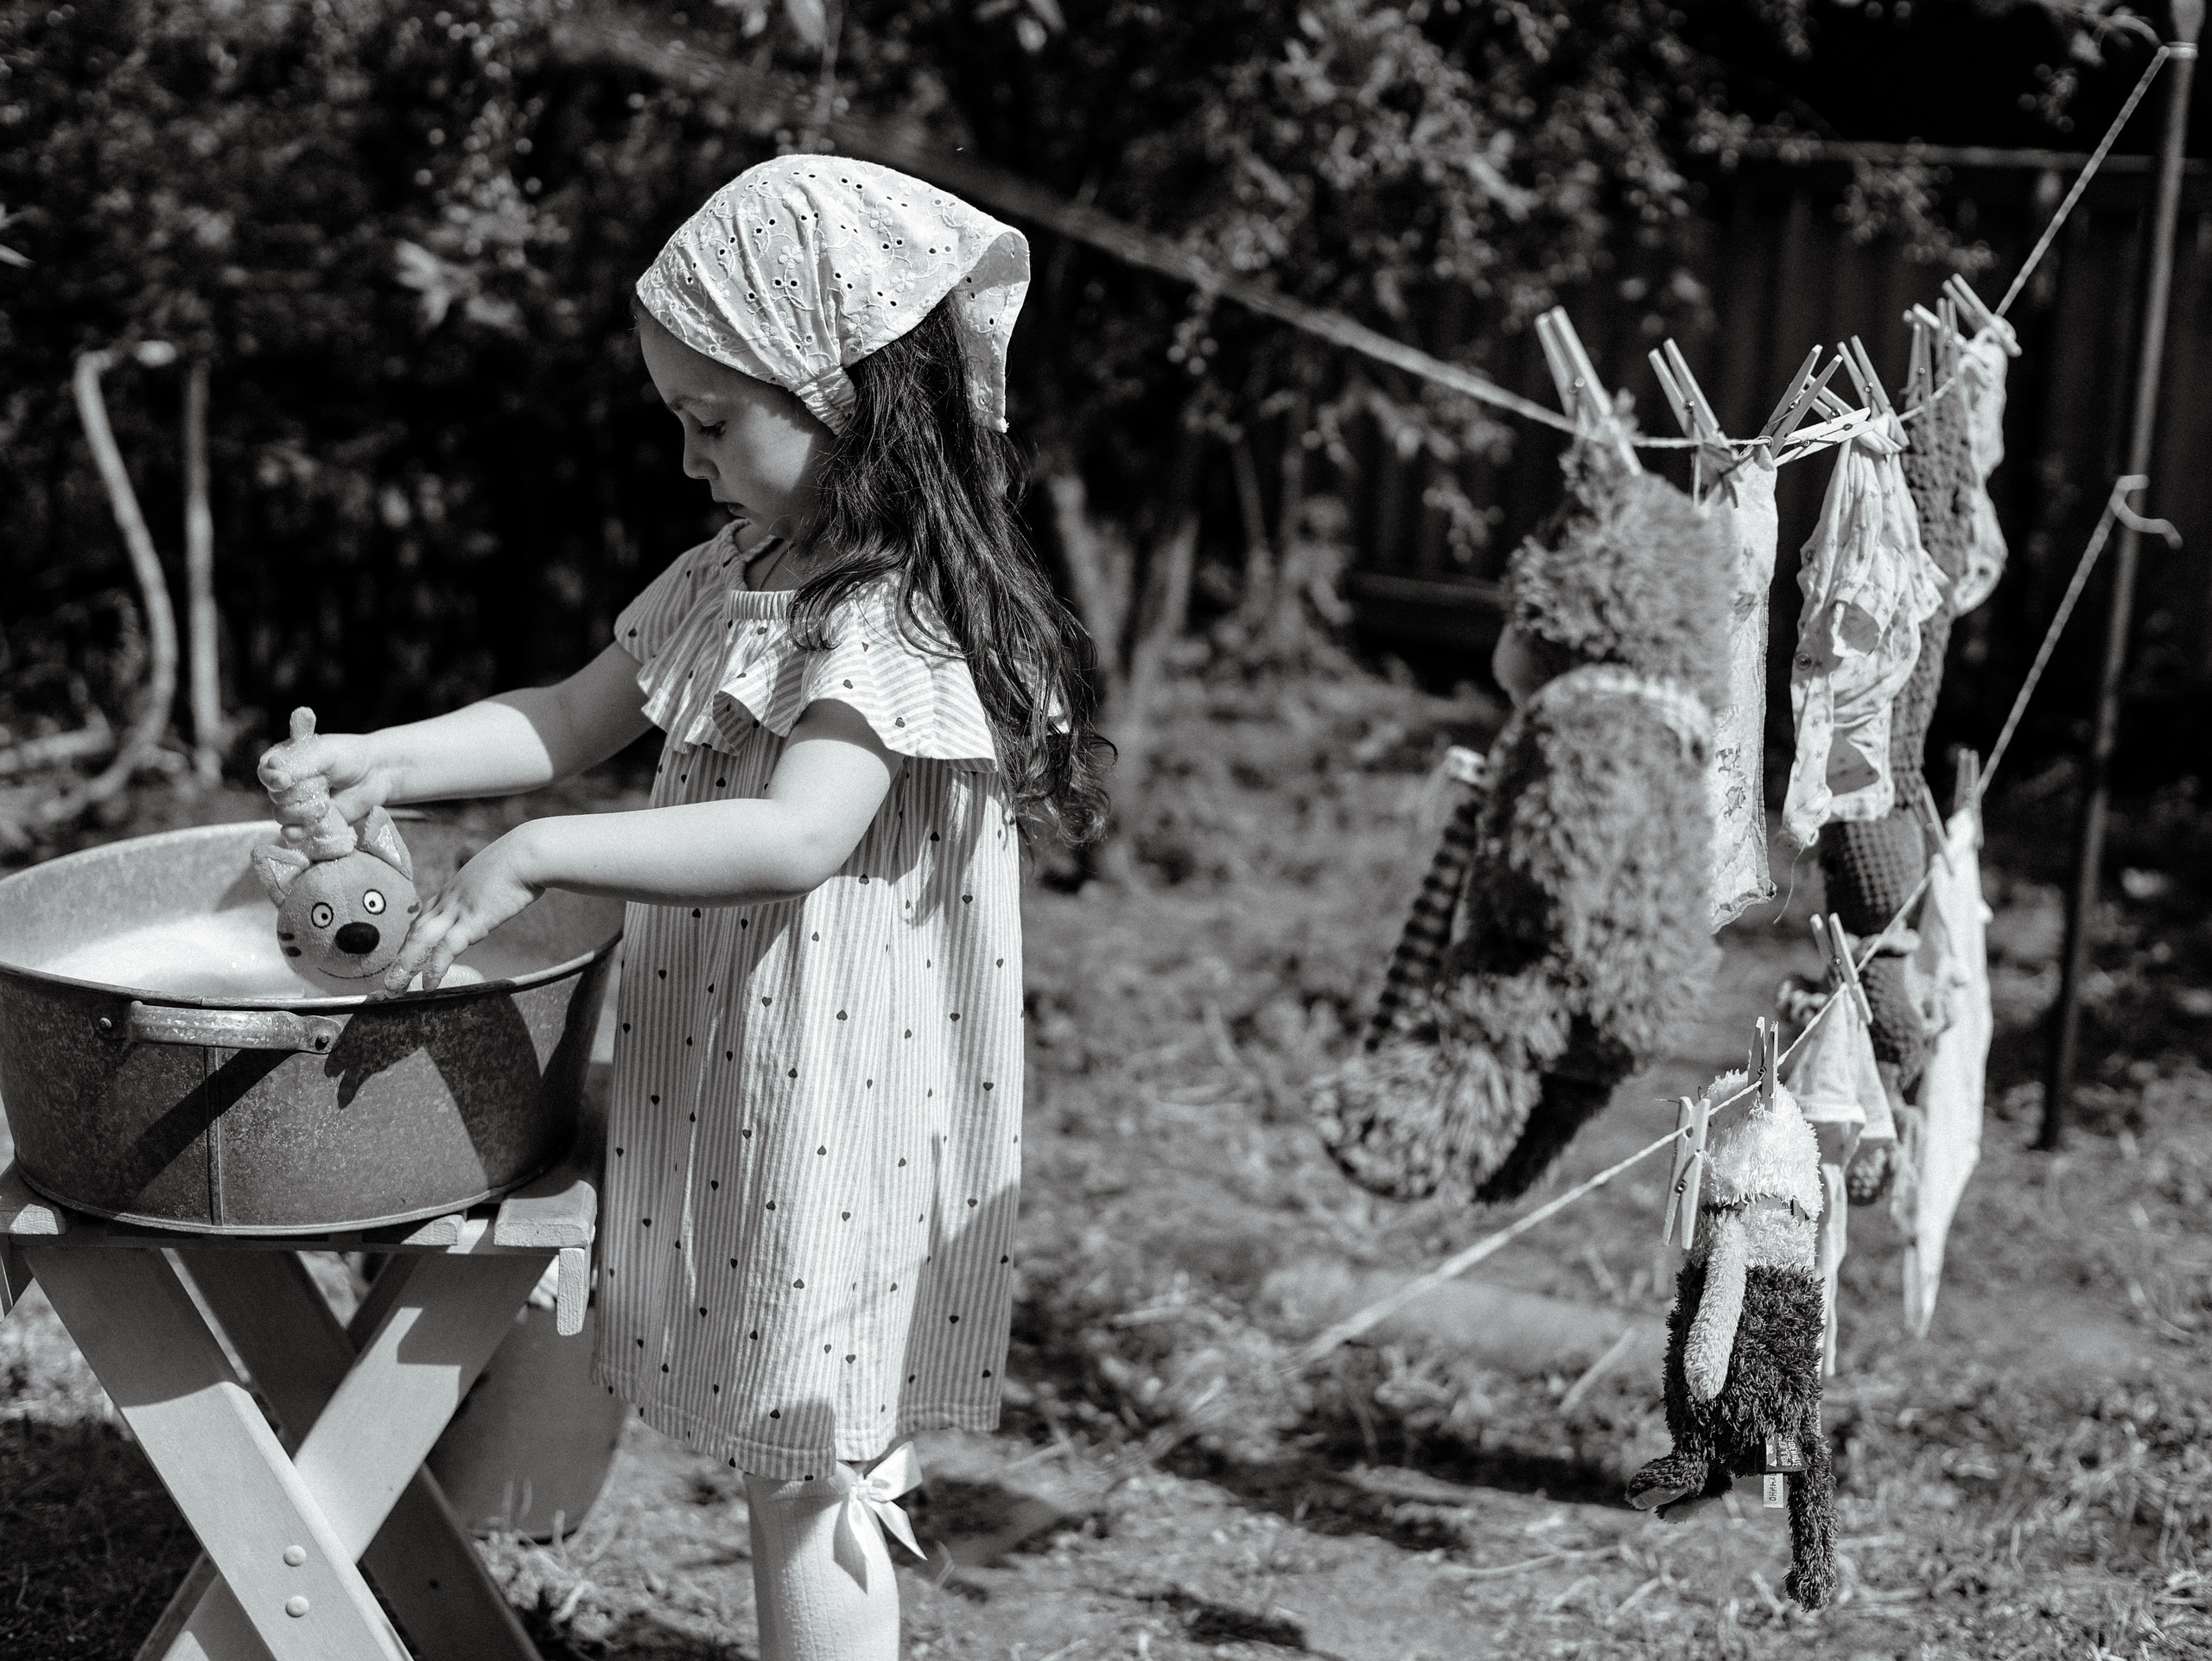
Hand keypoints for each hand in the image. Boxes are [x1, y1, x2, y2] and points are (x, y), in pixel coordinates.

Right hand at [258, 714, 391, 843]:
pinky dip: (306, 830)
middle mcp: (284, 786)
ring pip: (283, 817)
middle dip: (302, 793)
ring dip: (306, 812)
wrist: (374, 775)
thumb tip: (273, 770)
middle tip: (325, 783)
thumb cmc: (348, 757)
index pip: (265, 773)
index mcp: (282, 762)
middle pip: (276, 798)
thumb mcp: (324, 753)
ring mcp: (295, 806)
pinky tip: (322, 821)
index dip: (273, 779)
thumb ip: (299, 762)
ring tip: (328, 801)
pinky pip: (294, 834)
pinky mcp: (308, 824)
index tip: (285, 781)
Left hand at [386, 825, 546, 991]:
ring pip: (421, 939)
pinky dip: (435, 967)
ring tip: (395, 987)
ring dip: (405, 964)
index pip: (425, 915)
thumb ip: (491, 884)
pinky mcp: (472, 920)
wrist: (529, 854)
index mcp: (455, 887)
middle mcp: (449, 898)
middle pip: (416, 929)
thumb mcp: (498, 871)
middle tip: (390, 979)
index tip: (405, 953)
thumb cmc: (522, 859)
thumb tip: (501, 889)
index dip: (413, 936)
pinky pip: (447, 947)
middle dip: (401, 955)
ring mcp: (458, 909)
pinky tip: (429, 984)